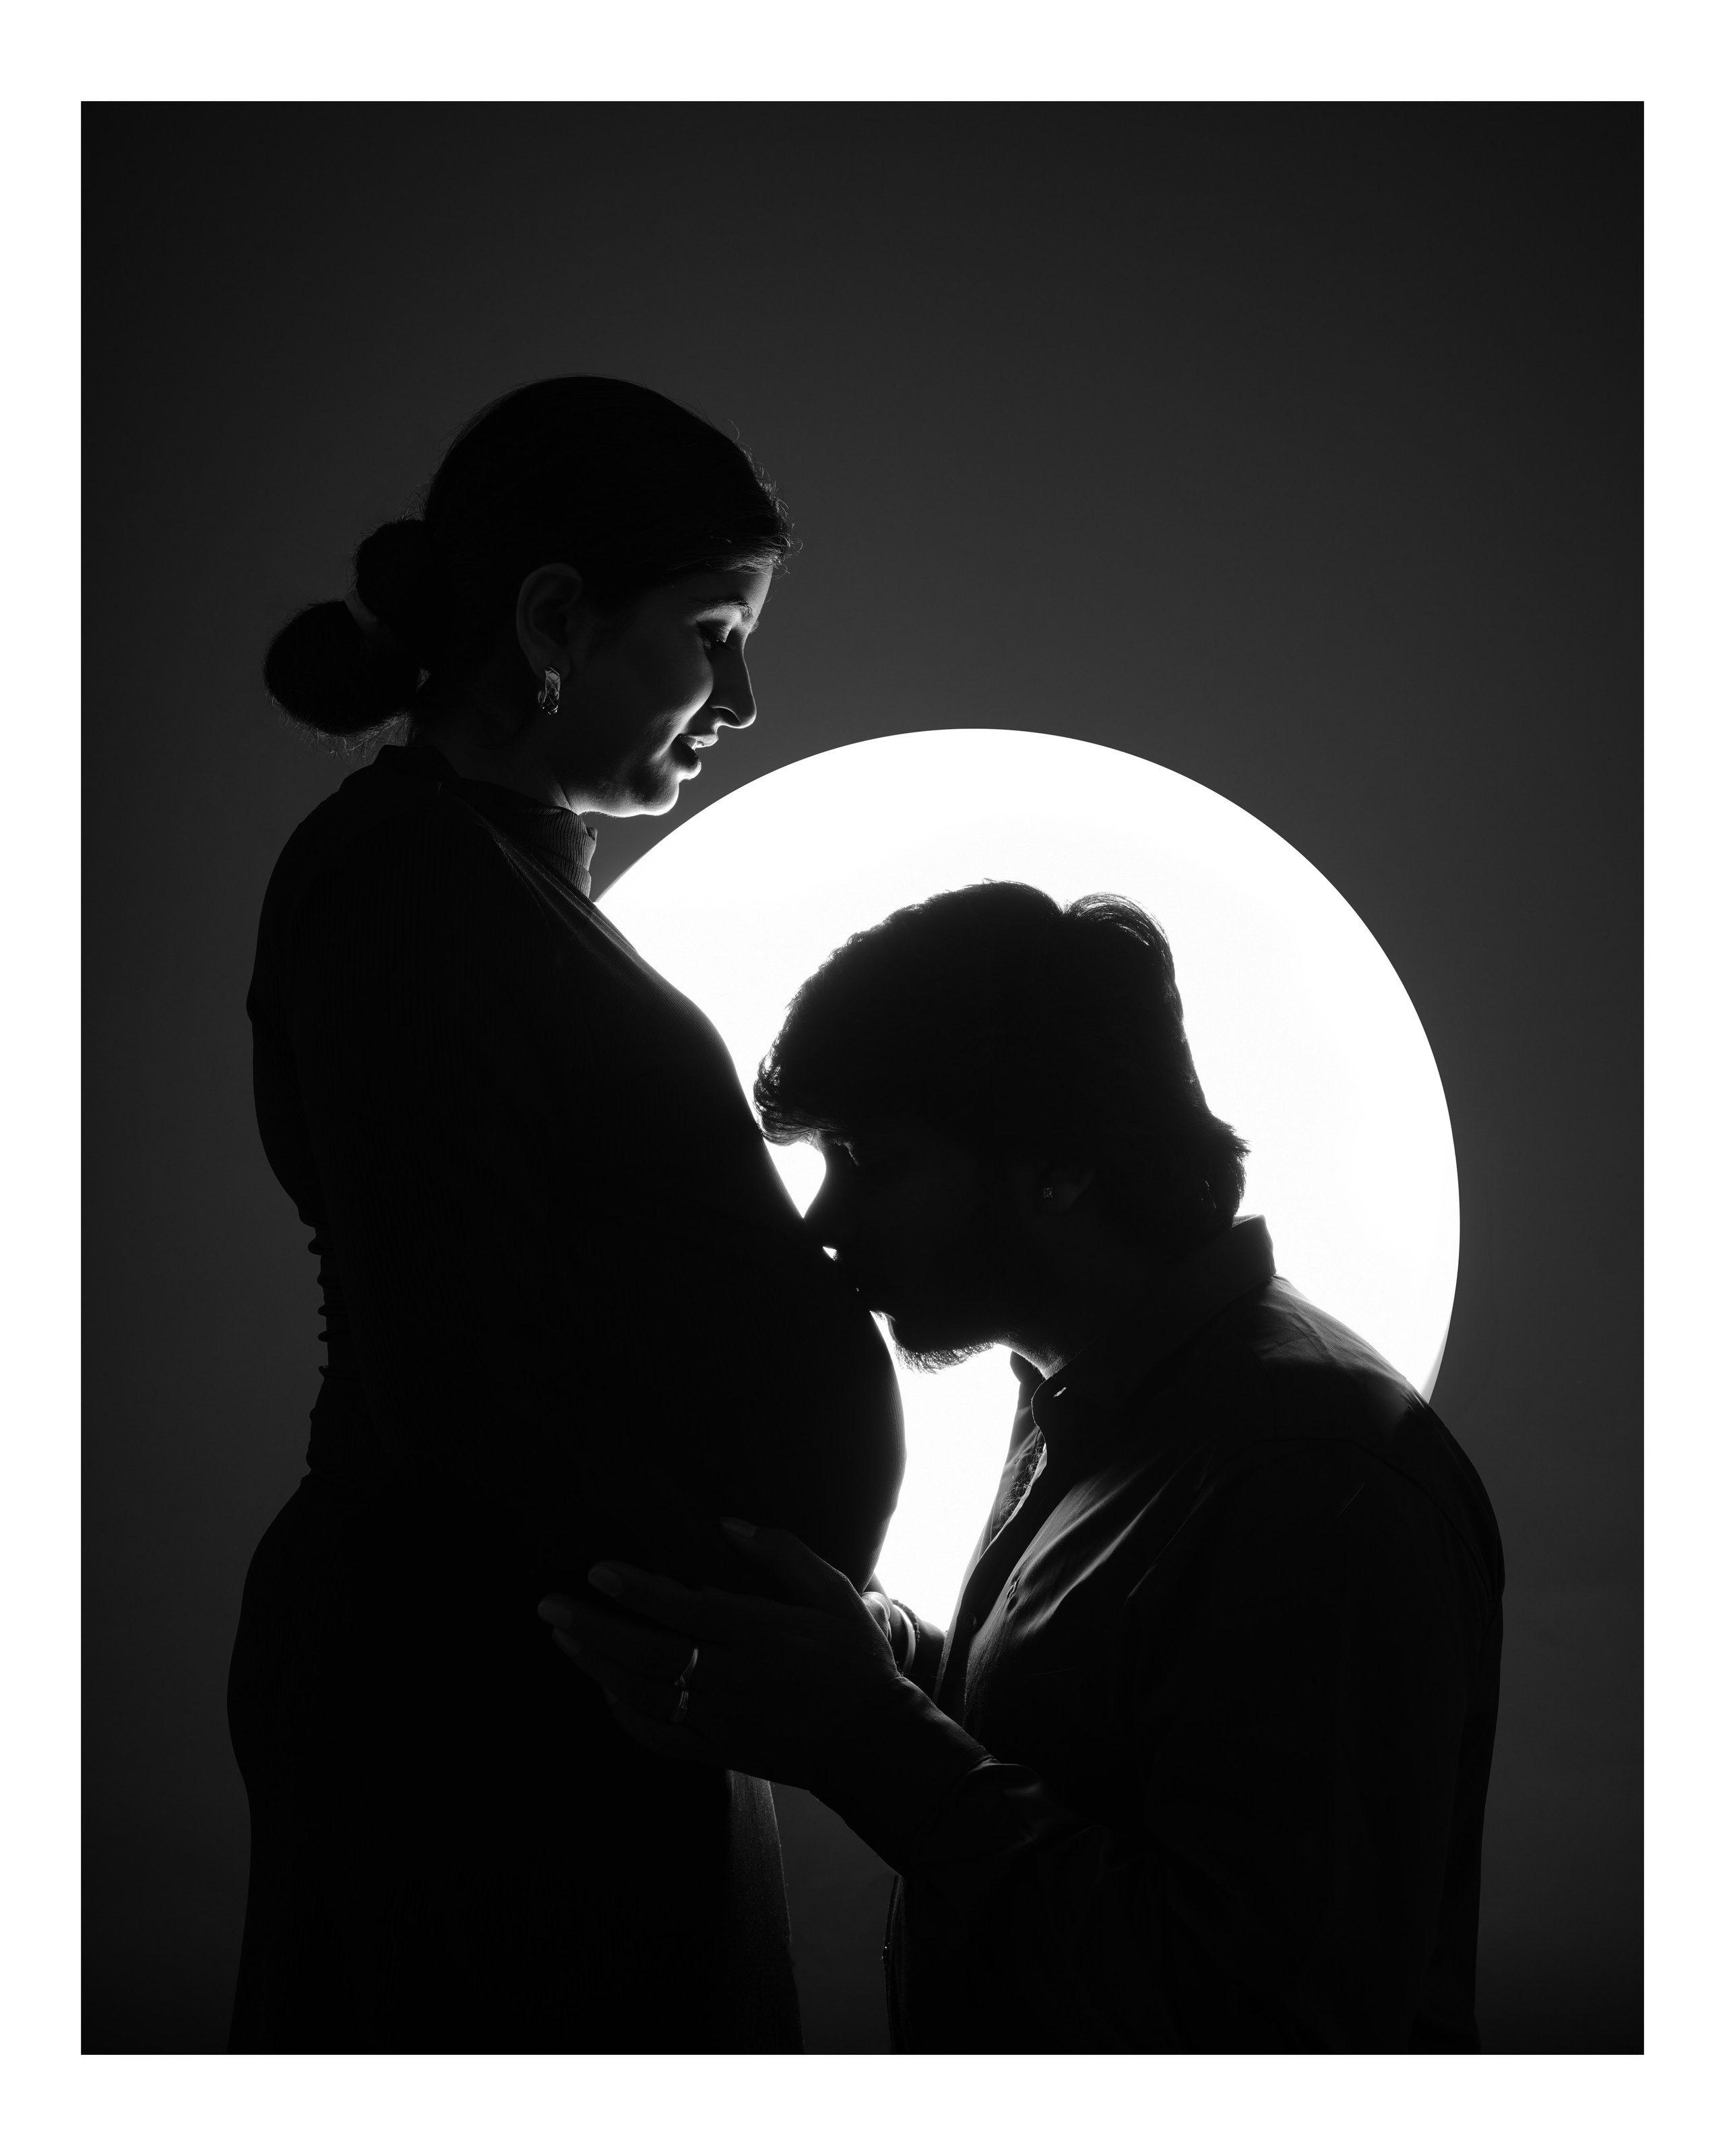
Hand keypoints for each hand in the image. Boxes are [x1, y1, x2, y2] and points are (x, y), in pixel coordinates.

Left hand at [538, 1518, 904, 1785]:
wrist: (871, 1745)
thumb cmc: (853, 1660)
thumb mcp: (834, 1595)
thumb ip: (783, 1555)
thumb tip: (728, 1525)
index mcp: (764, 1637)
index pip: (690, 1612)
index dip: (641, 1592)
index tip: (598, 1570)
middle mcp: (736, 1680)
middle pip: (651, 1656)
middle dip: (595, 1629)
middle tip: (549, 1605)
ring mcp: (721, 1722)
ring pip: (644, 1696)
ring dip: (596, 1667)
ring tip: (561, 1637)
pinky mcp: (717, 1752)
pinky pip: (658, 1737)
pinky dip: (624, 1716)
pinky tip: (601, 1690)